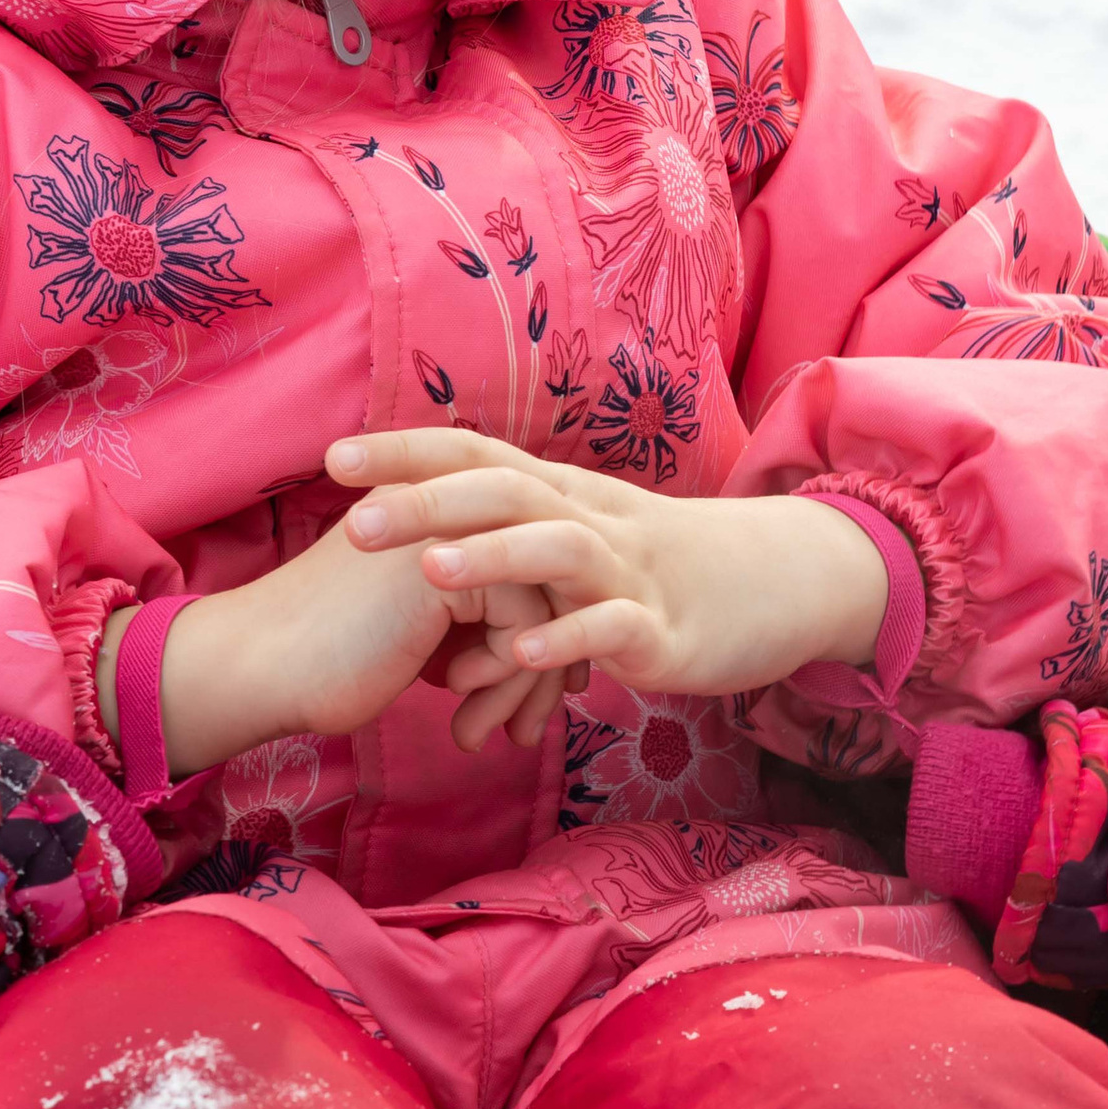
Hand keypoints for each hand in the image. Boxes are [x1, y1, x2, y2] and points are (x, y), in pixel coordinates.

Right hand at [134, 510, 567, 776]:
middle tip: (525, 725)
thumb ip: (473, 617)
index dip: (541, 634)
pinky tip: (455, 699)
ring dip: (524, 684)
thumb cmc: (331, 657)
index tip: (527, 693)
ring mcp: (451, 525)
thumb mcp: (417, 624)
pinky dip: (503, 675)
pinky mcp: (449, 563)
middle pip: (549, 581)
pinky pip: (525, 623)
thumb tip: (543, 653)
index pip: (530, 562)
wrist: (262, 667)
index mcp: (441, 506)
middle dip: (546, 665)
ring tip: (490, 732)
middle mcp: (452, 502)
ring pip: (546, 605)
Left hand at [328, 430, 889, 726]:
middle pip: (507, 491)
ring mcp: (630, 574)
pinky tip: (522, 655)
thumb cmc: (656, 569)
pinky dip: (567, 638)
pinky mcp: (665, 631)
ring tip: (431, 574)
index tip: (332, 459)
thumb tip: (418, 536)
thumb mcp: (579, 536)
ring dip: (494, 559)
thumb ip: (509, 532)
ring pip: (559, 548)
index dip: (407, 453)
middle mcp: (591, 520)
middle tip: (355, 524)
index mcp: (563, 495)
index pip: (477, 456)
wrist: (775, 586)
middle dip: (429, 504)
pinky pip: (613, 627)